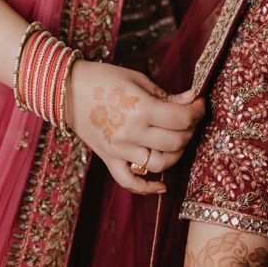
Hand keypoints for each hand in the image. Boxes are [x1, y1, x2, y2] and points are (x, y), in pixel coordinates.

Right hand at [67, 61, 203, 193]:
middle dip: (189, 130)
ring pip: (160, 165)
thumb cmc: (104, 78)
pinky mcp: (109, 159)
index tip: (200, 105)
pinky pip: (130, 182)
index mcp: (141, 109)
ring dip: (175, 155)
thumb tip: (192, 100)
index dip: (197, 112)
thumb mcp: (139, 80)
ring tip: (176, 140)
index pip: (181, 118)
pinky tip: (162, 185)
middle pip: (175, 142)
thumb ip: (166, 96)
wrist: (67, 90)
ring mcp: (119, 150)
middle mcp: (132, 134)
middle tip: (188, 119)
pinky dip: (148, 188)